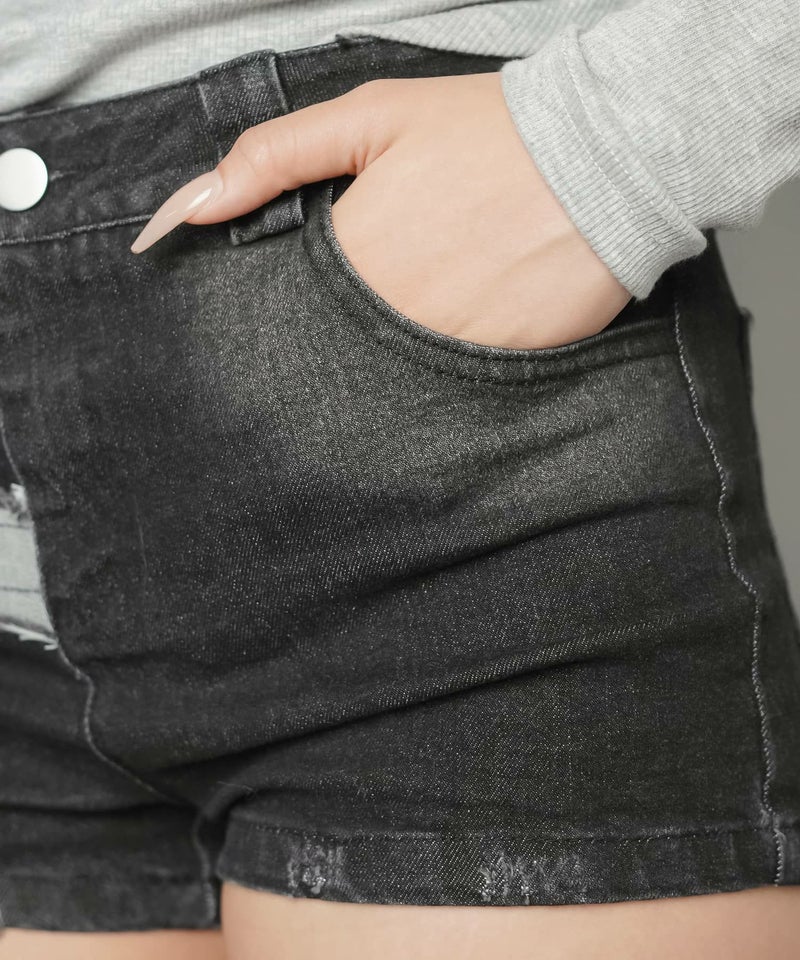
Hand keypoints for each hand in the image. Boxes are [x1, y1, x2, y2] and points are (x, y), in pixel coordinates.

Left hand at [130, 72, 631, 349]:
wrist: (602, 158)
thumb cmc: (485, 131)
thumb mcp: (372, 117)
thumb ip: (276, 156)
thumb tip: (189, 206)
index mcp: (352, 260)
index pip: (292, 317)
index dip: (300, 312)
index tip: (319, 304)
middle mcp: (392, 318)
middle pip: (339, 357)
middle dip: (345, 342)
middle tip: (389, 301)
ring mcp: (448, 352)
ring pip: (393, 381)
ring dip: (393, 362)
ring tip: (431, 309)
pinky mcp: (500, 371)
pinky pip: (454, 391)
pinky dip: (448, 372)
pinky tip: (468, 327)